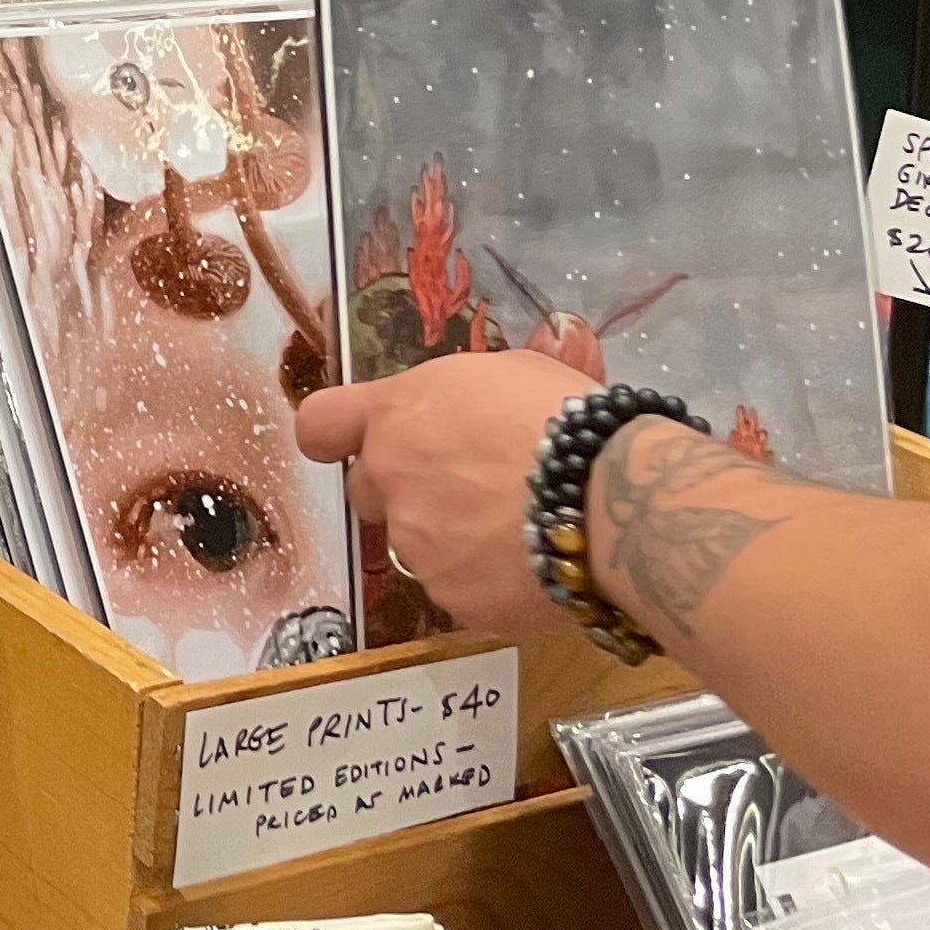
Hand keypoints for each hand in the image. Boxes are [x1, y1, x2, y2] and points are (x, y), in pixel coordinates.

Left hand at [294, 349, 594, 638]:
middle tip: (465, 489)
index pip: (321, 423)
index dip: (334, 434)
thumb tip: (558, 331)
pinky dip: (483, 583)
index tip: (352, 440)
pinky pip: (456, 589)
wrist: (609, 500)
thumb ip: (505, 372)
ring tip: (511, 530)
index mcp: (395, 413)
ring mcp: (415, 542)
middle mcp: (389, 476)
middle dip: (403, 491)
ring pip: (413, 544)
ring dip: (446, 539)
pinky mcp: (450, 597)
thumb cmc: (566, 419)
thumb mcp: (530, 372)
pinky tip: (526, 568)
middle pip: (368, 490)